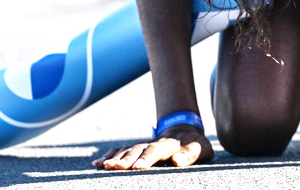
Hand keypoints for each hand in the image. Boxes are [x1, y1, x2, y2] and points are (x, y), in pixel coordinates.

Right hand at [92, 125, 213, 169]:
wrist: (185, 131)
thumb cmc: (195, 144)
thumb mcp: (202, 148)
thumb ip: (190, 154)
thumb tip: (178, 160)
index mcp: (170, 144)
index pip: (156, 150)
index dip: (146, 158)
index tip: (137, 167)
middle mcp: (153, 143)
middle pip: (138, 149)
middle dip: (126, 159)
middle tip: (115, 168)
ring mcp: (144, 145)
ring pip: (127, 150)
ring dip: (115, 158)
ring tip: (104, 166)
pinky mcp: (137, 150)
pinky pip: (121, 151)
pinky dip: (109, 156)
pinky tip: (97, 164)